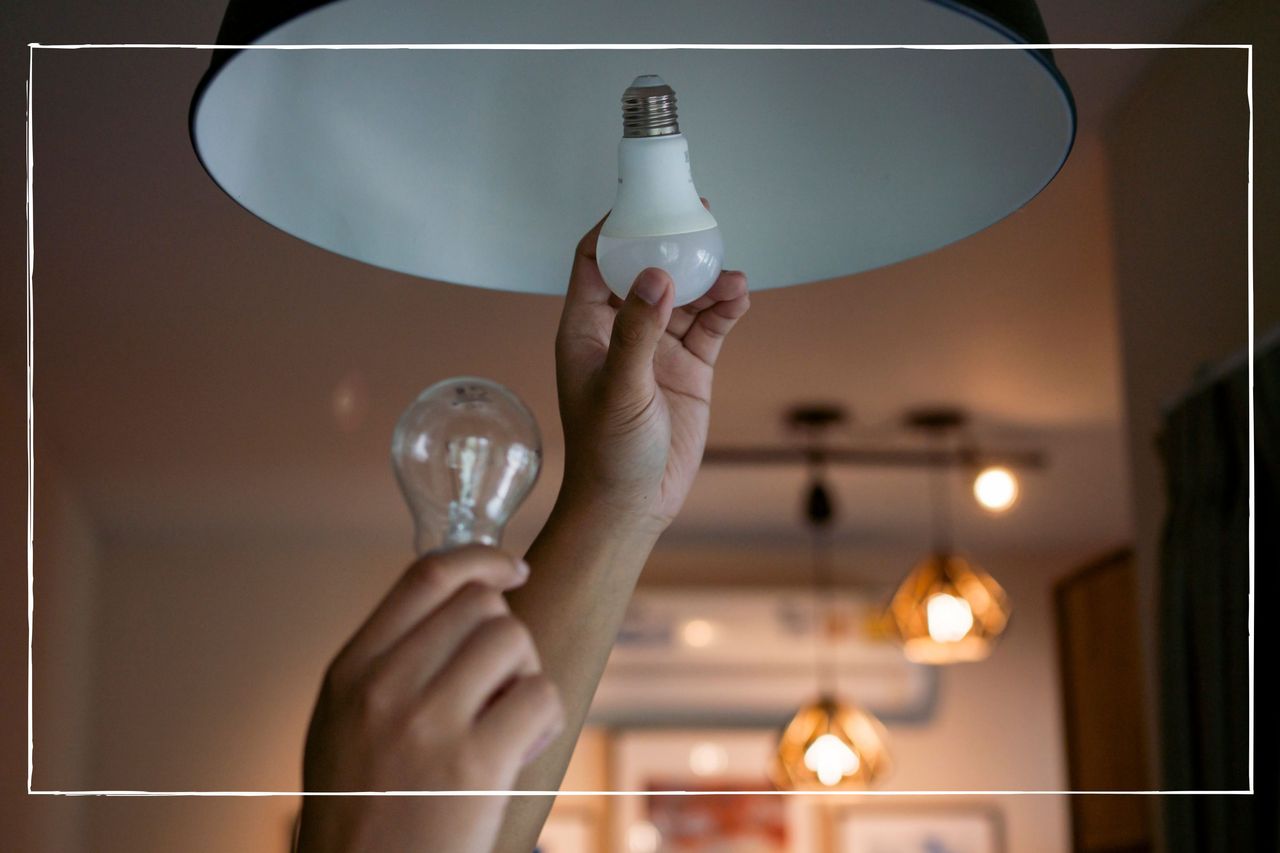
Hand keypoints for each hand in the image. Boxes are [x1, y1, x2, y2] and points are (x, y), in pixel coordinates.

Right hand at [295, 546, 564, 852]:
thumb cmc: (363, 813)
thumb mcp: (344, 726)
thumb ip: (386, 665)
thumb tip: (456, 605)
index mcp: (350, 672)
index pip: (425, 577)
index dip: (480, 559)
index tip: (512, 567)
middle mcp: (383, 687)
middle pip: (480, 604)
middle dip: (504, 637)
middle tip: (497, 689)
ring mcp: (426, 722)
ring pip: (513, 638)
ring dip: (525, 675)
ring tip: (507, 723)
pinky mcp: (474, 763)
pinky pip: (540, 694)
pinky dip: (546, 719)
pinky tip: (521, 751)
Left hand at [554, 200, 749, 529]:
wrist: (633, 504)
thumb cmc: (606, 452)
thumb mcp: (620, 387)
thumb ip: (637, 330)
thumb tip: (655, 274)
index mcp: (586, 328)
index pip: (594, 260)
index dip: (615, 227)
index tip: (643, 200)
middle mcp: (621, 330)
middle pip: (645, 268)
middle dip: (671, 242)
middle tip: (699, 216)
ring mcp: (657, 348)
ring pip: (685, 295)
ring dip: (708, 279)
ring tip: (731, 274)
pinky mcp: (689, 368)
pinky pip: (710, 325)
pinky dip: (726, 308)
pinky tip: (740, 296)